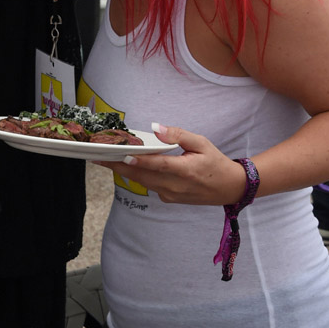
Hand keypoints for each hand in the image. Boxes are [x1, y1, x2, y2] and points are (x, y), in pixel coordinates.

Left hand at [106, 124, 247, 206]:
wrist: (229, 188)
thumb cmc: (216, 162)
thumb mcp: (202, 143)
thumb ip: (179, 135)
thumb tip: (157, 128)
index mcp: (186, 170)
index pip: (158, 166)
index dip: (140, 161)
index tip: (123, 155)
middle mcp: (176, 186)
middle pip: (142, 176)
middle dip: (119, 166)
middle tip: (99, 156)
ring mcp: (171, 195)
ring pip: (143, 182)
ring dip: (124, 171)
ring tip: (106, 159)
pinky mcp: (169, 199)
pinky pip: (150, 186)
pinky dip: (138, 176)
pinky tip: (127, 166)